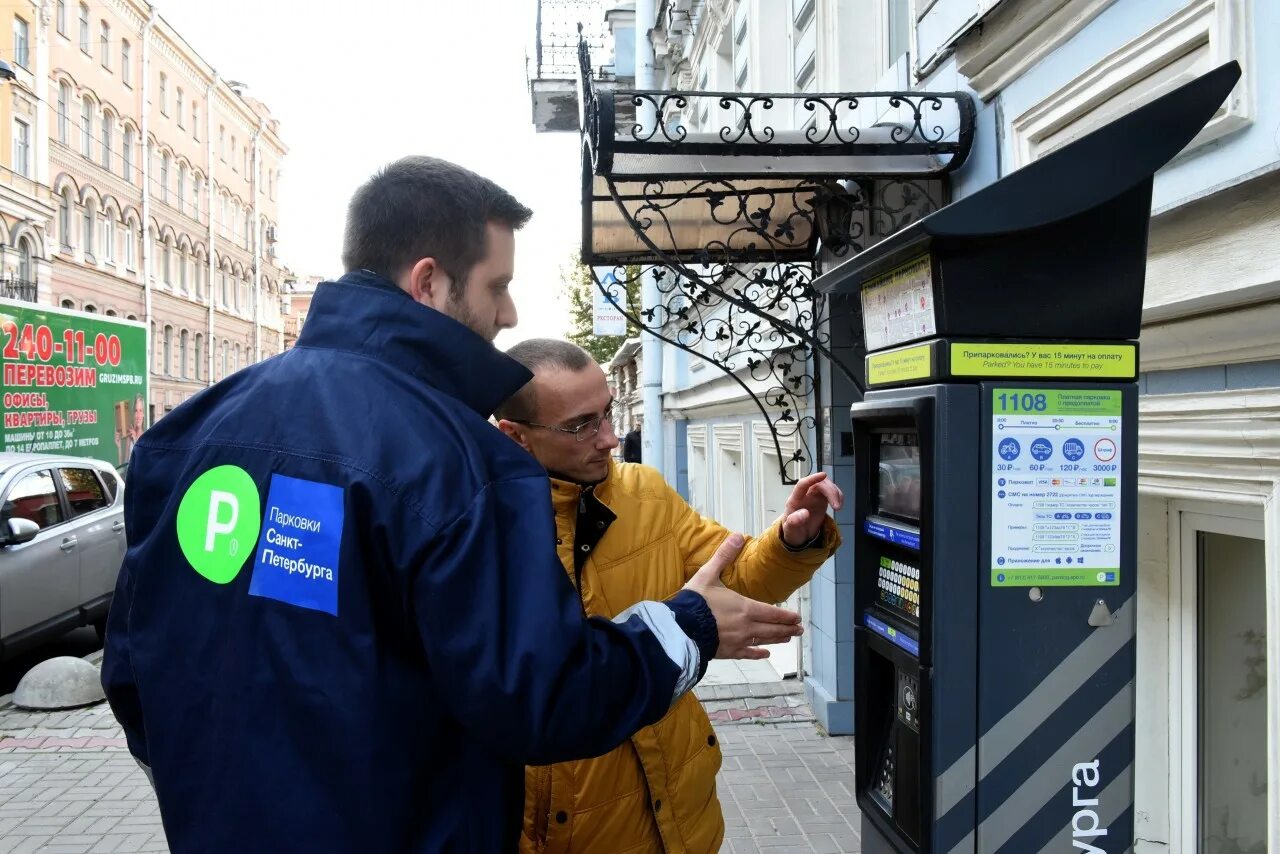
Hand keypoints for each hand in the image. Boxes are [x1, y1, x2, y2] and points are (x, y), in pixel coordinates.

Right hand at [683, 533, 802, 659]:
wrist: (681, 628)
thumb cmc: (695, 601)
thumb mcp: (708, 574)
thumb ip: (724, 556)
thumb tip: (737, 536)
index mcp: (744, 607)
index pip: (772, 612)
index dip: (786, 616)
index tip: (797, 617)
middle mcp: (746, 626)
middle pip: (772, 629)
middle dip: (787, 628)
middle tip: (799, 629)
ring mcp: (738, 641)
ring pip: (763, 640)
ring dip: (777, 639)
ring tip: (788, 638)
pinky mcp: (728, 652)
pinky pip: (748, 653)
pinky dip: (758, 654)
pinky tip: (765, 654)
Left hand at [780, 472, 843, 547]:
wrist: (798, 535)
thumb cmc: (792, 531)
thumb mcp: (790, 531)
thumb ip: (793, 522)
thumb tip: (804, 514)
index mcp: (795, 500)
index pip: (802, 484)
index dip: (812, 478)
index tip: (823, 475)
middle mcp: (805, 495)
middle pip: (819, 484)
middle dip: (830, 491)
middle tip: (836, 506)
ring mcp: (814, 496)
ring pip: (826, 485)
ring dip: (835, 493)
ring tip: (838, 508)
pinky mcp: (822, 499)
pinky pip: (831, 492)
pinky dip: (838, 496)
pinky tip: (839, 504)